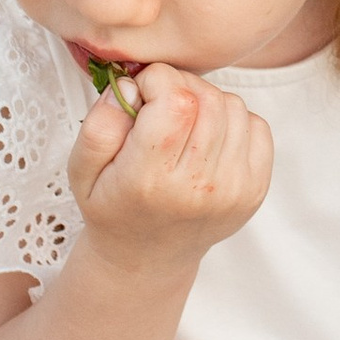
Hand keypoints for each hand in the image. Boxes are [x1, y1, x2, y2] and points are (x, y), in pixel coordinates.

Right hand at [69, 65, 271, 281]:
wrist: (146, 258)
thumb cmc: (113, 207)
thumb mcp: (82, 170)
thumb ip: (100, 122)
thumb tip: (133, 83)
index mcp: (150, 180)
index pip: (175, 100)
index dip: (158, 81)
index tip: (143, 93)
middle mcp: (198, 187)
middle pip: (207, 98)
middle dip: (181, 86)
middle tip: (160, 104)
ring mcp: (233, 190)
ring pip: (233, 106)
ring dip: (207, 102)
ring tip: (182, 125)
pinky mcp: (255, 189)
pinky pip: (258, 125)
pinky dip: (233, 121)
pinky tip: (207, 140)